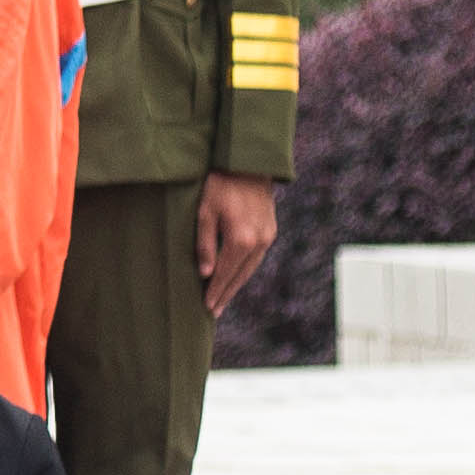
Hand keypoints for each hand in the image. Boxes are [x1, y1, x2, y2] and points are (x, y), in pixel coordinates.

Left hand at [196, 171, 280, 317]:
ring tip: (222, 298)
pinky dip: (245, 270)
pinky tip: (235, 276)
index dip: (215, 291)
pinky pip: (256, 258)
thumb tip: (205, 274)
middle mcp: (258, 242)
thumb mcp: (204, 212)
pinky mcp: (270, 230)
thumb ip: (204, 244)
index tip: (206, 307)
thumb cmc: (219, 184)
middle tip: (214, 311)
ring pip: (250, 269)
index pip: (225, 274)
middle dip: (226, 294)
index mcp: (240, 239)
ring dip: (236, 284)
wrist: (247, 164)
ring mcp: (267, 236)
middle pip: (240, 276)